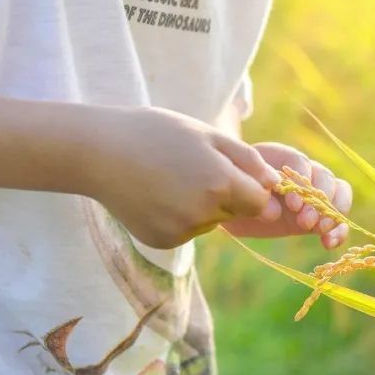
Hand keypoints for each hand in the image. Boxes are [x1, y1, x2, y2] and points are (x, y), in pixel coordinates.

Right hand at [80, 106, 283, 248]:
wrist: (100, 152)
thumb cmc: (157, 133)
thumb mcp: (208, 135)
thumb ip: (248, 160)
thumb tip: (275, 184)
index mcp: (219, 184)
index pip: (260, 202)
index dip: (252, 187)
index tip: (232, 171)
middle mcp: (203, 214)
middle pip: (235, 212)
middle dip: (226, 194)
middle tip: (193, 166)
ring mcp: (180, 232)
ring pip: (210, 221)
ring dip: (202, 205)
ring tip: (171, 177)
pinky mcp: (162, 241)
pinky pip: (187, 231)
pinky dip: (180, 216)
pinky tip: (158, 194)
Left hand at [222, 142, 352, 249]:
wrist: (232, 206)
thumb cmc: (233, 190)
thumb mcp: (238, 186)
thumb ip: (254, 189)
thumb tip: (273, 198)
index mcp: (281, 159)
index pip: (301, 162)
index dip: (302, 182)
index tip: (293, 205)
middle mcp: (303, 173)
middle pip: (325, 177)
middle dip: (320, 200)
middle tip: (306, 221)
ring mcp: (313, 194)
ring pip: (338, 193)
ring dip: (333, 213)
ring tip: (321, 231)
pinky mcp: (317, 215)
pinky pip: (337, 218)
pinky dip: (338, 230)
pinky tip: (329, 243)